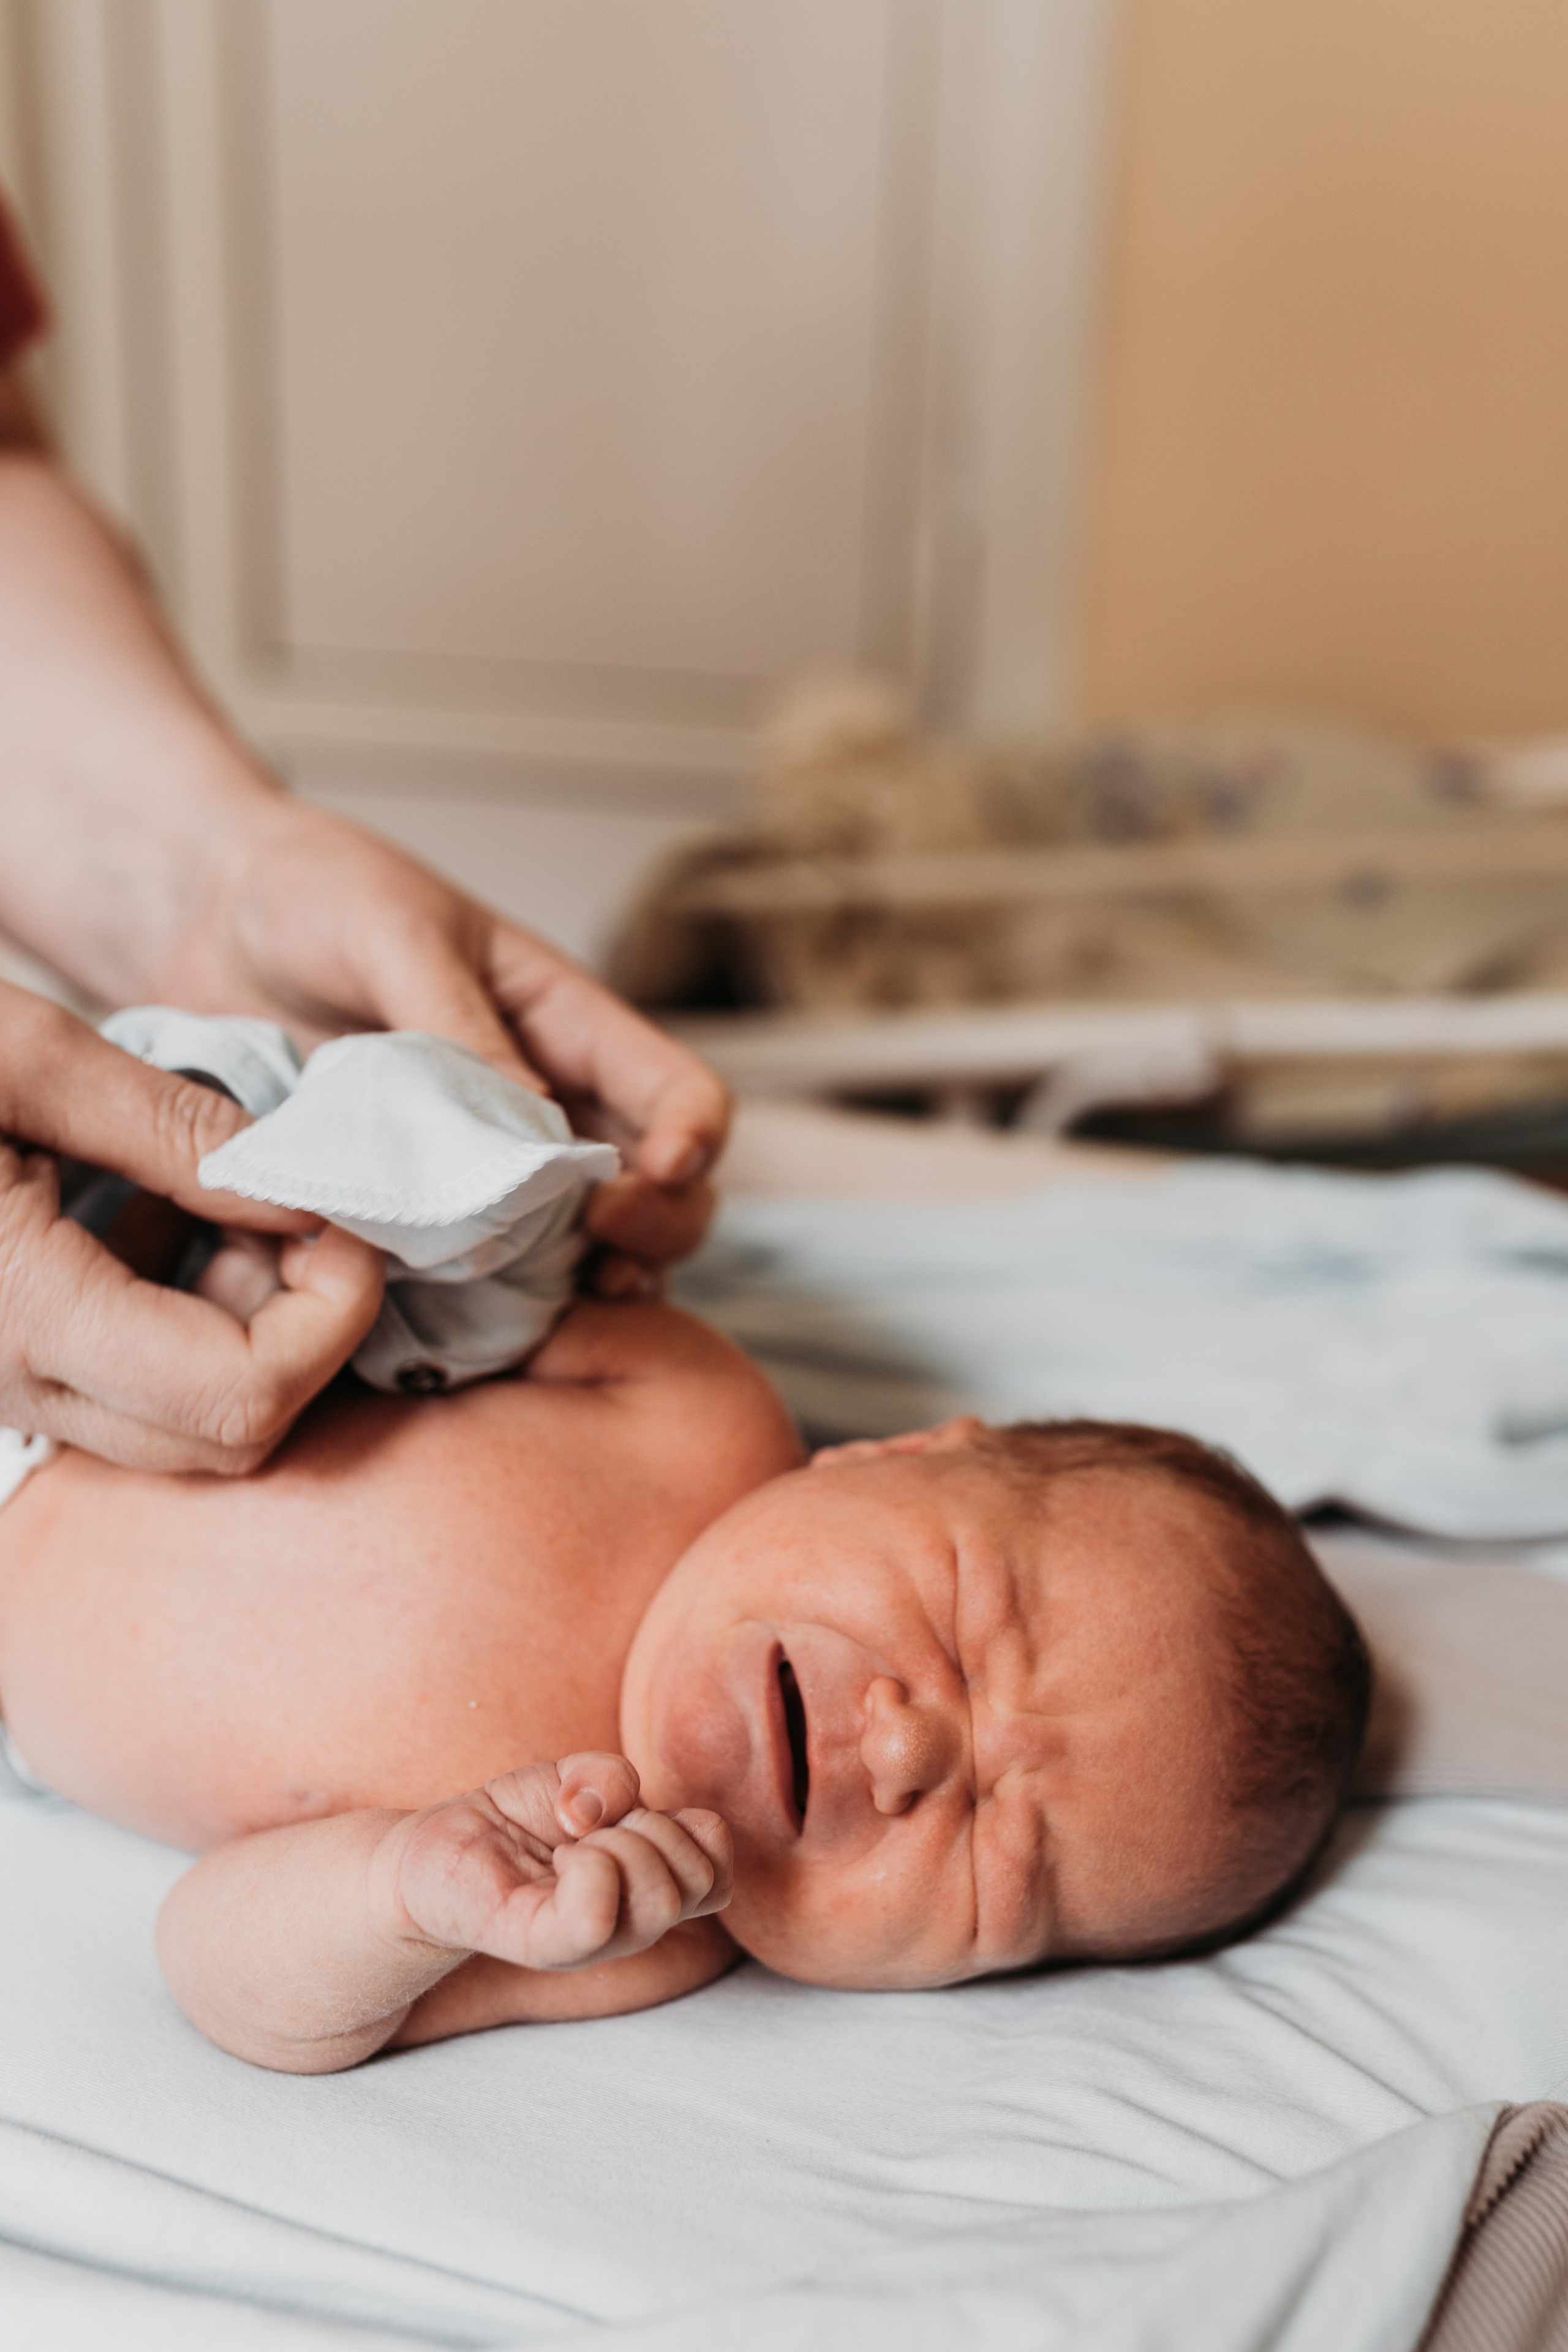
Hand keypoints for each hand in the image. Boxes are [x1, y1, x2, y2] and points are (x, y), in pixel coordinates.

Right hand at [0, 983, 383, 1469]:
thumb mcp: (22, 1052)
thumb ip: (173, 1129)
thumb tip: (304, 1192)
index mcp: (17, 1312)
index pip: (242, 1397)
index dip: (332, 1316)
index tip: (340, 1216)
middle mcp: (9, 1383)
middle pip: (231, 1438)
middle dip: (305, 1330)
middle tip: (299, 1209)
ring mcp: (1, 1387)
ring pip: (188, 1428)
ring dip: (248, 1325)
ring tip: (225, 1199)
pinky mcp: (1, 1365)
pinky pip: (130, 1389)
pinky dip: (183, 1318)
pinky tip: (159, 1214)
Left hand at [159, 803, 728, 1287]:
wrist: (201, 919)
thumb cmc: (311, 894)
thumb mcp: (394, 931)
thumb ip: (457, 1020)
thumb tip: (530, 1119)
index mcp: (565, 1024)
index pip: (677, 1091)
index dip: (689, 1138)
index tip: (652, 1171)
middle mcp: (545, 1106)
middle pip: (660, 1192)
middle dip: (656, 1229)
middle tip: (603, 1250)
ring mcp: (484, 1169)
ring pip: (584, 1251)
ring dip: (587, 1283)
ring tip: (557, 1305)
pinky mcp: (413, 1213)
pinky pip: (475, 1276)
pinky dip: (486, 1307)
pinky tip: (459, 1318)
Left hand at [390, 1752, 731, 1972]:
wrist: (435, 1850)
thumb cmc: (514, 1819)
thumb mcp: (574, 1774)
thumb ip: (609, 1775)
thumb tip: (597, 1813)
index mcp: (650, 1884)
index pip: (719, 1865)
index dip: (688, 1825)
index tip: (631, 1815)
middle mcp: (632, 1921)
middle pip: (698, 1878)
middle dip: (650, 1828)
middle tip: (589, 1829)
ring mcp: (593, 1941)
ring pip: (660, 1898)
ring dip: (617, 1845)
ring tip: (568, 1846)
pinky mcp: (545, 1945)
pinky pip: (595, 1916)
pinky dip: (585, 1868)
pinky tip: (554, 1862)